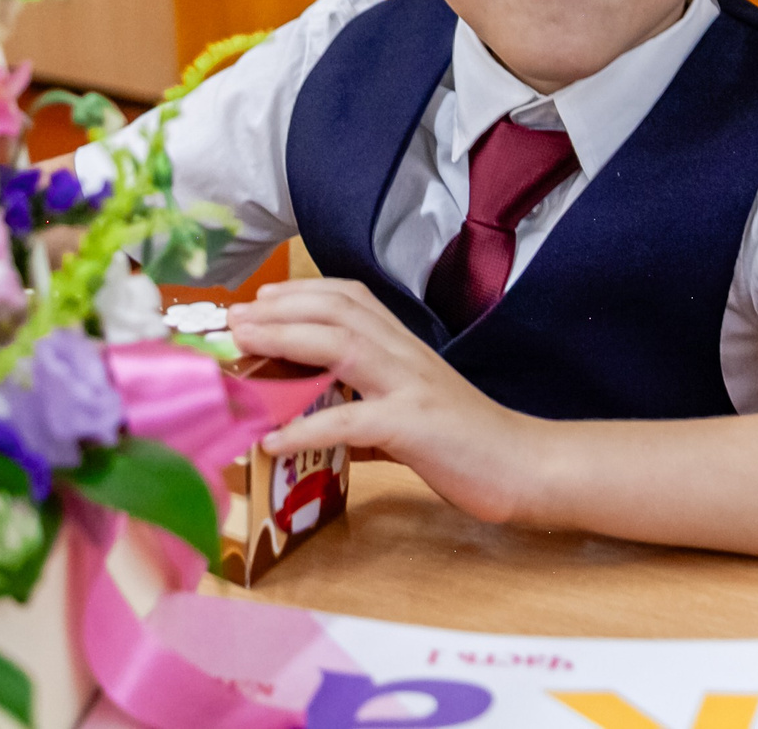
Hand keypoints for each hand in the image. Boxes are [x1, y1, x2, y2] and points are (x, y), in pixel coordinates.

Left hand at [223, 279, 545, 523]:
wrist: (525, 465)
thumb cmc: (466, 442)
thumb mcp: (408, 414)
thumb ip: (361, 409)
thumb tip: (306, 426)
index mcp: (405, 347)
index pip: (350, 297)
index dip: (301, 292)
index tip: (259, 298)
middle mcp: (405, 354)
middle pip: (337, 311)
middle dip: (279, 308)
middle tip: (232, 317)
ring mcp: (410, 386)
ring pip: (341, 345)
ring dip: (285, 341)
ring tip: (242, 349)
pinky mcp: (413, 426)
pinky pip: (350, 421)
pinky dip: (305, 427)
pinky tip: (271, 440)